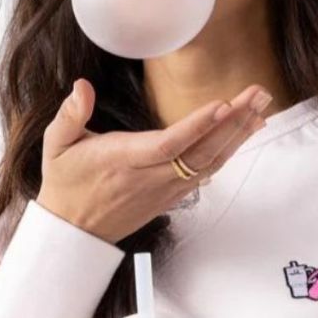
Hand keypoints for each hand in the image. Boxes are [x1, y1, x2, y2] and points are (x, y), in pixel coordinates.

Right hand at [37, 79, 272, 244]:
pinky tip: (244, 134)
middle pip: (200, 150)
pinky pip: (206, 173)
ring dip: (238, 135)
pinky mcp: (172, 196)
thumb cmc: (65, 183)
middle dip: (233, 122)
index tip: (223, 105)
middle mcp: (150, 177)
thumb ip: (70, 114)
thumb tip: (81, 86)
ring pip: (210, 162)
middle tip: (259, 94)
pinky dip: (229, 152)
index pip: (167, 144)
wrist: (74, 231)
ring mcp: (165, 189)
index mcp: (123, 160)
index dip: (197, 126)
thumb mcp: (55, 145)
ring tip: (261, 107)